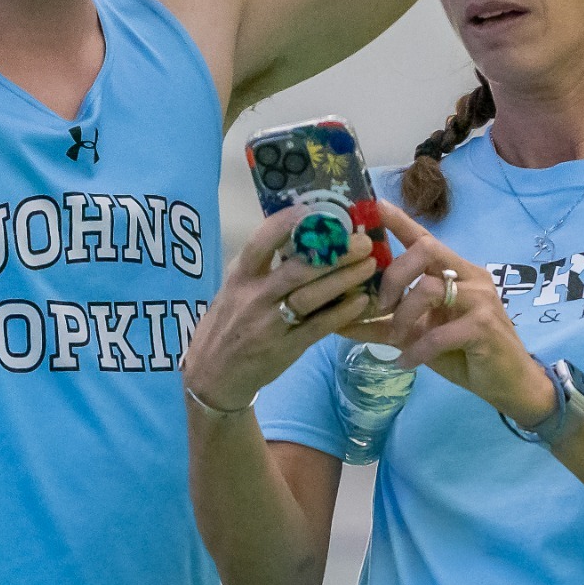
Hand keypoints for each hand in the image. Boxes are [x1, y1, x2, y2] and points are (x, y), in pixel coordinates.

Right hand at [181, 206, 381, 414]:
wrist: (213, 375)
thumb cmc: (227, 325)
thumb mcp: (233, 289)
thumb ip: (258, 267)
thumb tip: (296, 237)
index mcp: (239, 277)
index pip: (261, 243)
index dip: (287, 224)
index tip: (314, 209)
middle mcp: (254, 297)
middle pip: (297, 269)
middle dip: (333, 253)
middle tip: (362, 241)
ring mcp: (271, 324)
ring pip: (311, 297)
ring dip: (344, 279)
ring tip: (370, 265)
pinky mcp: (286, 347)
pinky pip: (319, 327)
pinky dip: (342, 313)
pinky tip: (362, 301)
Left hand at [354, 203, 554, 427]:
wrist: (508, 384)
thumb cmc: (463, 353)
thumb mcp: (418, 335)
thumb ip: (384, 324)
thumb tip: (340, 323)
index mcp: (456, 271)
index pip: (424, 238)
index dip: (399, 221)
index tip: (374, 205)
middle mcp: (469, 276)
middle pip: (425, 250)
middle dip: (393, 276)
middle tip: (381, 306)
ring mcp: (480, 299)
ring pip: (429, 288)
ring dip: (403, 316)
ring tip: (395, 340)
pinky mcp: (484, 327)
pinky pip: (440, 332)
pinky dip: (417, 349)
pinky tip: (406, 362)